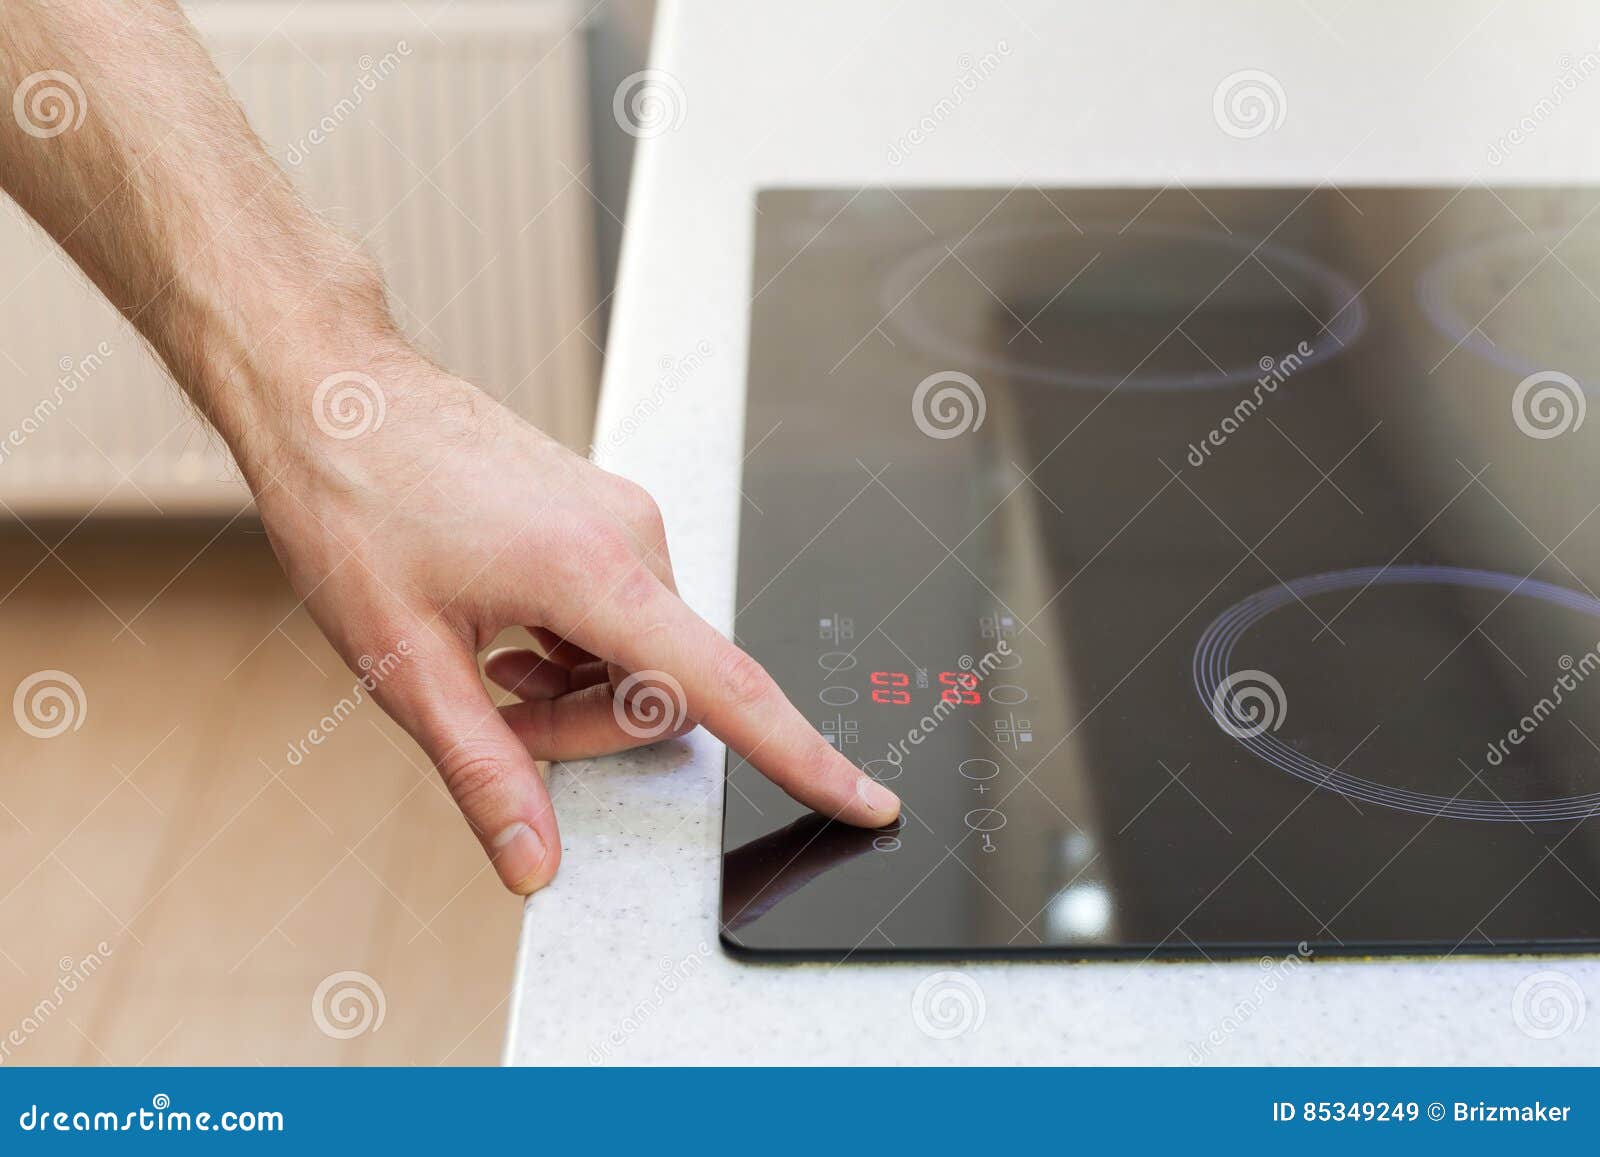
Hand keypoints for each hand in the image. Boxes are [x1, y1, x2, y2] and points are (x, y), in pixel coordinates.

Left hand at [246, 355, 900, 893]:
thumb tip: (533, 860)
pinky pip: (623, 611)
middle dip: (589, 729)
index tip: (868, 800)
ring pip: (643, 654)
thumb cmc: (354, 501)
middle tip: (493, 712)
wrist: (333, 389)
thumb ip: (483, 771)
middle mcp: (630, 537)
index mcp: (594, 572)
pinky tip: (503, 628)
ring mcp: (622, 518)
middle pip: (667, 689)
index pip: (727, 688)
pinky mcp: (604, 513)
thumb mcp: (404, 661)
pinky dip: (574, 645)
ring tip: (486, 660)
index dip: (805, 757)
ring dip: (575, 687)